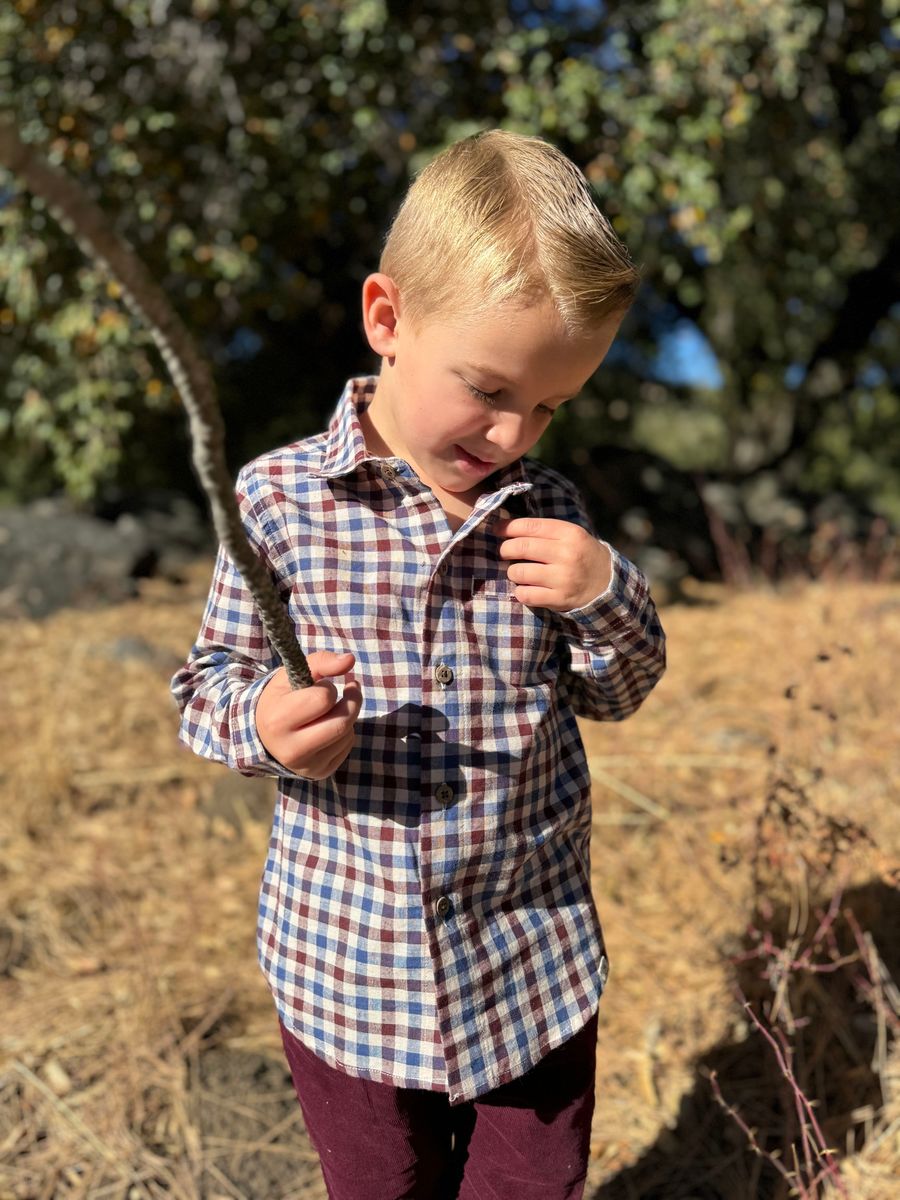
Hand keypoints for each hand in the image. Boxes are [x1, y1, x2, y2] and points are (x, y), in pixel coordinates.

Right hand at [255, 650, 361, 778]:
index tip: (322, 684)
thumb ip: (322, 662)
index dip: (327, 687)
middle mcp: (291, 749)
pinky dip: (345, 733)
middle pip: (342, 723)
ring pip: (347, 735)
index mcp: (278, 721)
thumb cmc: (280, 699)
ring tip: (330, 710)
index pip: (323, 699)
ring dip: (347, 716)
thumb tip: (350, 660)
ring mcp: (306, 766)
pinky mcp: (319, 773)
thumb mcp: (292, 674)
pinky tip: (329, 727)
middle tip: (351, 689)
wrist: (262, 734)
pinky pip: (347, 747)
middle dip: (352, 702)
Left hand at [494, 517, 611, 611]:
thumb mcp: (571, 536)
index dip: (508, 527)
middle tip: (504, 552)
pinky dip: (520, 592)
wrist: (607, 584)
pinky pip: (525, 594)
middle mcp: (566, 554)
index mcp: (569, 534)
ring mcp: (563, 578)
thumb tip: (507, 527)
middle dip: (505, 549)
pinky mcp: (559, 599)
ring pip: (519, 572)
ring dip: (513, 572)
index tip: (497, 529)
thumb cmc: (582, 555)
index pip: (530, 526)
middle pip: (520, 547)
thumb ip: (544, 531)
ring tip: (519, 572)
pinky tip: (527, 588)